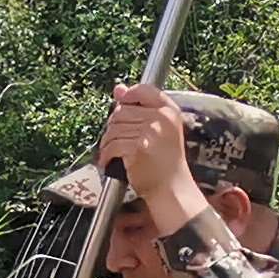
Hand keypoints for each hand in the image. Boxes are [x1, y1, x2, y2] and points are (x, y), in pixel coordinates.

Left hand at [95, 84, 209, 237]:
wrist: (172, 189)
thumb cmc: (165, 162)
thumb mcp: (160, 130)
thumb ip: (140, 108)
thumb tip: (118, 88)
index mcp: (170, 111)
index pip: (143, 90)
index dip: (128, 95)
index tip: (121, 104)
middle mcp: (162, 118)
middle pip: (122, 111)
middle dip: (114, 126)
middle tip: (117, 140)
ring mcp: (150, 132)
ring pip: (114, 128)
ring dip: (107, 143)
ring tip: (113, 153)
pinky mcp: (138, 148)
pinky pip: (112, 145)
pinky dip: (106, 155)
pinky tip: (109, 161)